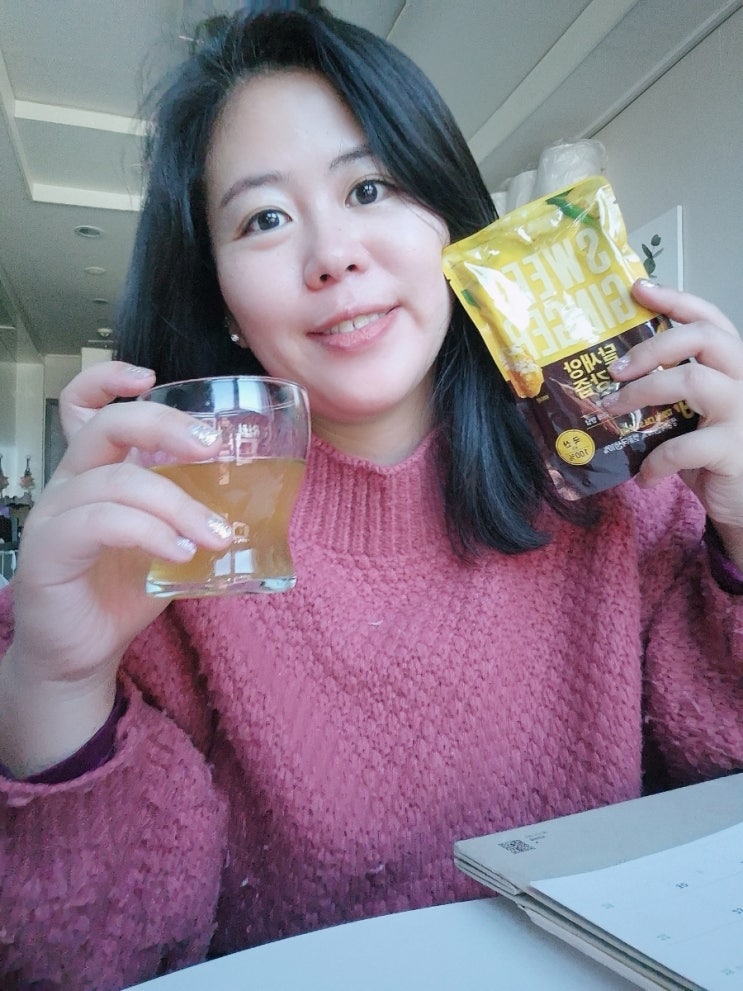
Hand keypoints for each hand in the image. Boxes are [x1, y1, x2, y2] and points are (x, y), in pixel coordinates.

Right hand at [0, 362, 231, 774]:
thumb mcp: (166, 539)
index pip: (83, 407)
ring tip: (218, 534)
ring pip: (117, 481)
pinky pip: (102, 524)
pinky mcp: (49, 551)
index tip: (150, 377)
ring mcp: (55, 515)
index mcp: (95, 471)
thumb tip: (261, 495)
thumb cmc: (123, 589)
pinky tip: (182, 552)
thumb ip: (191, 510)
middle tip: (213, 447)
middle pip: (107, 427)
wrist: (82, 653)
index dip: (107, 379)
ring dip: (179, 505)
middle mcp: (70, 483)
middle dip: (164, 425)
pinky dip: (150, 533)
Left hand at [602, 281, 742, 565]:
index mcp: (732, 364)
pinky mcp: (732, 449)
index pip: (709, 317)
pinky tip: (644, 476)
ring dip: (642, 394)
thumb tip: (609, 379)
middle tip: (614, 369)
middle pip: (702, 337)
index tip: (638, 288)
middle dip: (651, 346)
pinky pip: (683, 446)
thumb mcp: (691, 416)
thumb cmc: (713, 452)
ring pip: (691, 381)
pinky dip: (656, 461)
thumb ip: (668, 392)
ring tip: (612, 411)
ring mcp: (741, 412)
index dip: (675, 299)